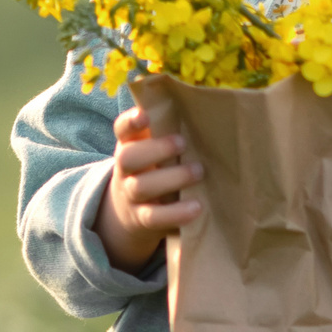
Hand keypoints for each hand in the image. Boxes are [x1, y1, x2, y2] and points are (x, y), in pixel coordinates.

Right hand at [95, 104, 203, 272]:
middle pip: (127, 157)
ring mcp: (130, 195)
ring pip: (141, 186)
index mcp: (129, 145)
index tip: (145, 115)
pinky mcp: (142, 219)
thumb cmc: (154, 169)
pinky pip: (154, 217)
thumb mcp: (154, 150)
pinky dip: (175, 213)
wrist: (129, 212)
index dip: (130, 121)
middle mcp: (125, 169)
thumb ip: (169, 132)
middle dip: (156, 149)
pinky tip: (197, 207)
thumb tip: (209, 111)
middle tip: (183, 143)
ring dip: (171, 178)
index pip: (122, 129)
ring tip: (198, 171)